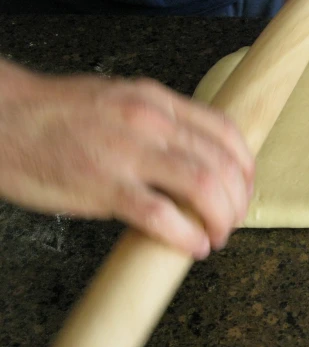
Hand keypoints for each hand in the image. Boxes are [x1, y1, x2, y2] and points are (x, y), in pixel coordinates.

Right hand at [0, 61, 253, 258]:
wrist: (1, 118)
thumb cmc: (56, 114)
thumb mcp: (120, 101)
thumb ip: (158, 123)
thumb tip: (192, 155)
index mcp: (157, 101)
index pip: (224, 130)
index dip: (245, 163)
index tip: (245, 184)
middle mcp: (151, 122)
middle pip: (222, 163)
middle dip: (237, 199)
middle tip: (233, 218)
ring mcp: (128, 153)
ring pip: (203, 186)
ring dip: (221, 218)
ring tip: (217, 235)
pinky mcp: (103, 186)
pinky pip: (161, 215)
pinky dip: (187, 235)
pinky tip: (195, 246)